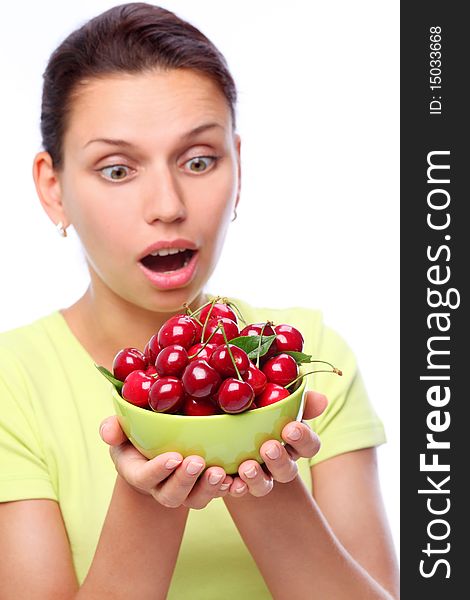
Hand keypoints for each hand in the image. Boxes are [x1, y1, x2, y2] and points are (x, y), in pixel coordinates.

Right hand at [99, 416, 232, 508]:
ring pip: (196, 499)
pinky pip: (217, 494)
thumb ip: (113, 429)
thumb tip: (108, 430)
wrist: (158, 448)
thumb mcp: (122, 430)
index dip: (158, 470)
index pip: (145, 478)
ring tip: (220, 472)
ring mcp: (186, 491)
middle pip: (172, 494)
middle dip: (185, 481)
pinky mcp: (206, 487)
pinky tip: (238, 479)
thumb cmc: (137, 437)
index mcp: (139, 474)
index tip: (173, 456)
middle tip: (197, 462)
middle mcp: (162, 488)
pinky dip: (229, 489)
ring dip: (209, 488)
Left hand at [227, 390, 326, 497]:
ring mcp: (257, 475)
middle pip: (288, 470)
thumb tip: (322, 400)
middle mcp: (278, 462)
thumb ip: (295, 398)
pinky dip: (233, 487)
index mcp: (292, 439)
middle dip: (279, 460)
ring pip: (264, 485)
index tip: (291, 428)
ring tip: (246, 467)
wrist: (220, 416)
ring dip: (257, 478)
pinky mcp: (235, 482)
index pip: (309, 445)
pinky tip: (227, 479)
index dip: (303, 439)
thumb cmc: (253, 403)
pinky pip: (236, 490)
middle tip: (268, 448)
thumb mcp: (269, 395)